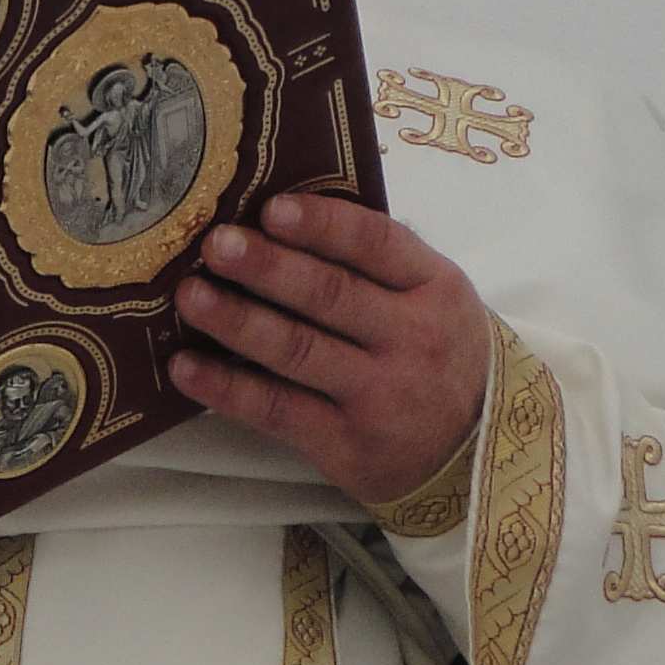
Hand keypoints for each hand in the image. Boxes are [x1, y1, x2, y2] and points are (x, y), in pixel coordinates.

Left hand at [169, 193, 490, 513]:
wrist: (477, 455)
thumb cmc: (439, 355)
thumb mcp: (435, 298)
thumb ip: (379, 260)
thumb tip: (285, 212)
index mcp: (436, 288)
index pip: (377, 245)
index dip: (322, 225)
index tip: (271, 209)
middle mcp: (413, 340)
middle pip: (330, 295)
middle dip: (267, 268)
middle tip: (215, 245)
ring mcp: (380, 396)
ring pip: (297, 351)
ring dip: (237, 321)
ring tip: (191, 296)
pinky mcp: (347, 445)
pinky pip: (278, 411)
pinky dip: (228, 388)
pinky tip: (187, 367)